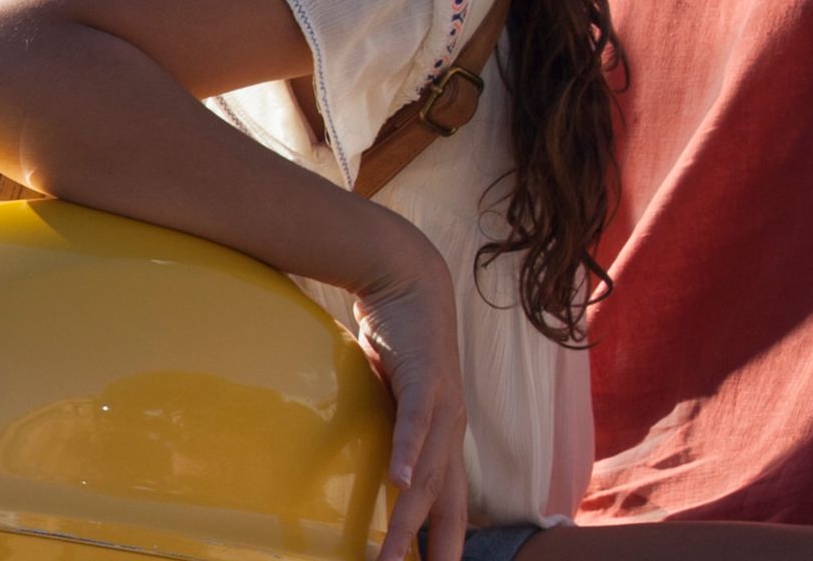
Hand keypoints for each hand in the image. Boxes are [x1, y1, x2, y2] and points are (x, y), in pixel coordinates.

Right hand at [350, 234, 467, 560]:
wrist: (409, 279)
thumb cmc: (398, 343)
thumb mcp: (390, 401)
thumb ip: (383, 434)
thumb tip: (361, 465)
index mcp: (443, 440)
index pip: (448, 508)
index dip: (443, 548)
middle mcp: (450, 430)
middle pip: (446, 507)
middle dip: (435, 553)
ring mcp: (443, 405)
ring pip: (429, 476)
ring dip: (409, 519)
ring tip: (390, 558)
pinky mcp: (426, 377)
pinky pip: (417, 422)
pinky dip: (409, 453)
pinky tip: (400, 481)